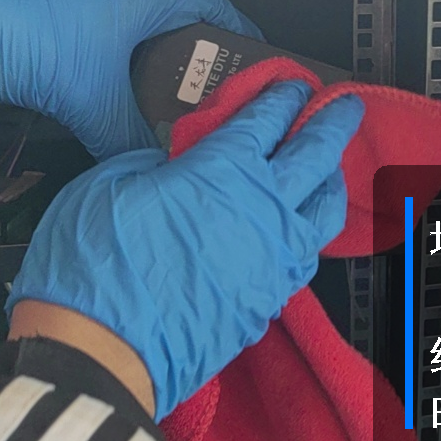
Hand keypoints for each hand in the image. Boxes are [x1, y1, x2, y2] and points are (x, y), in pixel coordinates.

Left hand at [0, 0, 261, 159]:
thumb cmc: (22, 31)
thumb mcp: (86, 94)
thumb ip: (125, 134)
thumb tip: (154, 164)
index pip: (210, 4)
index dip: (240, 31)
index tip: (259, 61)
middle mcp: (122, 4)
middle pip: (182, 35)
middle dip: (205, 71)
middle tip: (224, 106)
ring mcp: (93, 22)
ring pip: (145, 56)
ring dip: (163, 87)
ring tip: (182, 122)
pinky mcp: (67, 44)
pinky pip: (113, 70)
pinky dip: (128, 94)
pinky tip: (131, 124)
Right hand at [6, 81, 363, 420]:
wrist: (99, 352)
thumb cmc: (95, 270)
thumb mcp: (108, 184)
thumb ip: (151, 163)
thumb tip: (170, 165)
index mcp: (223, 168)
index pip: (268, 119)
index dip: (283, 97)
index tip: (291, 87)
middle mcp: (263, 209)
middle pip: (317, 154)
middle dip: (334, 121)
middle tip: (344, 106)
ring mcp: (273, 258)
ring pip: (325, 209)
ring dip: (331, 180)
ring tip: (328, 169)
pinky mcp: (269, 301)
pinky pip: (307, 255)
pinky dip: (310, 232)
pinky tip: (299, 229)